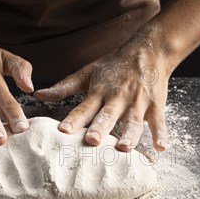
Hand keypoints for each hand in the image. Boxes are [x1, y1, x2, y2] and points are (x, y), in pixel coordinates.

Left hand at [34, 27, 170, 151]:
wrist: (149, 50)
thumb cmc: (115, 65)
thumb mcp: (88, 73)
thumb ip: (64, 87)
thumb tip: (39, 95)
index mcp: (100, 91)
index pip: (84, 108)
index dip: (74, 119)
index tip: (63, 131)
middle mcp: (118, 98)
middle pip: (108, 115)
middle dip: (100, 128)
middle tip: (92, 140)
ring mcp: (138, 102)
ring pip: (133, 121)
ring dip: (130, 134)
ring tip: (124, 148)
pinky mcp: (156, 106)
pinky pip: (159, 122)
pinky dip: (161, 134)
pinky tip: (160, 148)